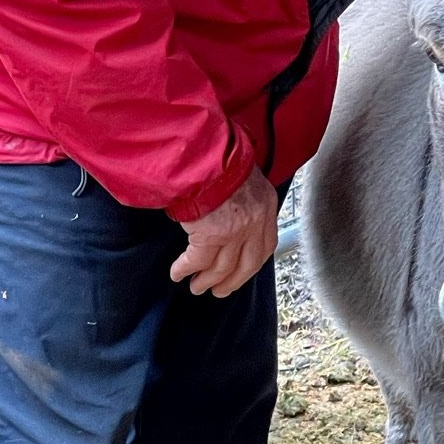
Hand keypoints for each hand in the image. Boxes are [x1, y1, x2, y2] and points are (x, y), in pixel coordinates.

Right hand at [170, 170, 278, 296]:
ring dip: (207, 280)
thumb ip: (244, 197)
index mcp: (266, 205)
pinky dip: (185, 269)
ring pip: (222, 267)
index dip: (251, 264)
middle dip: (232, 282)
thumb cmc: (219, 158)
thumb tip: (232, 212)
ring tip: (196, 287)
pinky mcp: (211, 235)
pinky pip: (197, 261)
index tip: (241, 273)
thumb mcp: (243, 176)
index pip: (266, 245)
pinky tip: (177, 273)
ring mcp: (235, 231)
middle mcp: (255, 222)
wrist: (204, 153)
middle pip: (247, 264)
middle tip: (219, 291)